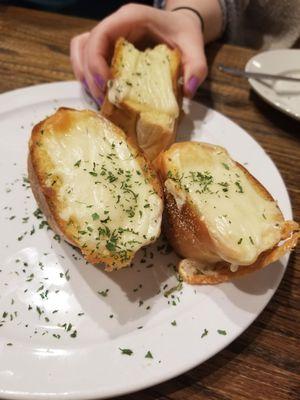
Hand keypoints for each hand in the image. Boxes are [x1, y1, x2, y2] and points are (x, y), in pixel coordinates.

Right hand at [70, 3, 206, 105]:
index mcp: (130, 18)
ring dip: (85, 76)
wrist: (180, 26)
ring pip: (80, 51)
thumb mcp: (194, 46)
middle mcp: (114, 25)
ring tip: (100, 99)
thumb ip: (196, 66)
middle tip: (104, 101)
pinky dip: (88, 76)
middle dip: (90, 76)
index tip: (105, 85)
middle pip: (85, 46)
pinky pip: (86, 58)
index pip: (101, 34)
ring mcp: (108, 36)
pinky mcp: (107, 48)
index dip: (95, 60)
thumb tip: (189, 91)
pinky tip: (101, 93)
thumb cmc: (184, 33)